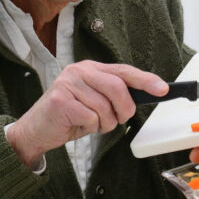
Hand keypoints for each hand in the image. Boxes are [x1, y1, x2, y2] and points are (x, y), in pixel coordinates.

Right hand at [6, 61, 168, 166]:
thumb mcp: (95, 101)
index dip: (145, 80)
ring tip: (89, 123)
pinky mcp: (60, 100)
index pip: (123, 71)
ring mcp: (68, 84)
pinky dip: (89, 128)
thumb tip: (146, 94)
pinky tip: (77, 125)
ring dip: (103, 123)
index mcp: (90, 68)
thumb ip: (114, 94)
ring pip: (105, 108)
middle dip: (124, 109)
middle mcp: (79, 71)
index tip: (162, 89)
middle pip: (117, 88)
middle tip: (119, 119)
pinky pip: (91, 118)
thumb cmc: (69, 116)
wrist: (36, 130)